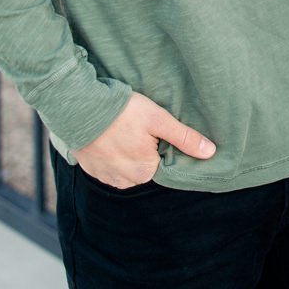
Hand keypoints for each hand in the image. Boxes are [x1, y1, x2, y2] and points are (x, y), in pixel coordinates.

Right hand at [74, 93, 215, 188]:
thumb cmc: (120, 111)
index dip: (161, 146)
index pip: (163, 164)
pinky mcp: (90, 169)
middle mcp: (126, 181)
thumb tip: (210, 153)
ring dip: (125, 153)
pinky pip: (108, 166)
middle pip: (144, 166)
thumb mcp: (157, 119)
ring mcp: (106, 177)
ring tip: (121, 130)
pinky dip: (110, 154)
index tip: (154, 131)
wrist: (78, 106)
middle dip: (143, 150)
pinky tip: (108, 137)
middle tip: (136, 126)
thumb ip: (184, 138)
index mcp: (145, 172)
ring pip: (126, 167)